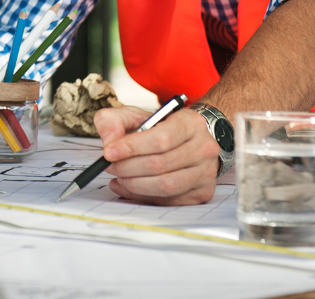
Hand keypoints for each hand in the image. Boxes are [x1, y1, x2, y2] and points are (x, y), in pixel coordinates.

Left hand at [93, 105, 218, 204]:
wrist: (186, 137)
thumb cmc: (159, 126)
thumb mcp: (133, 114)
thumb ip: (114, 121)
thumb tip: (109, 142)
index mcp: (189, 122)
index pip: (160, 139)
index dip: (132, 148)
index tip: (109, 152)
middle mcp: (203, 147)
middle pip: (161, 164)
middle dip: (128, 168)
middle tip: (110, 166)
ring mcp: (206, 172)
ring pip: (167, 185)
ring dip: (135, 185)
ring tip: (118, 178)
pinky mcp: (202, 192)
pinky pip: (170, 201)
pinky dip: (144, 197)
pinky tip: (128, 188)